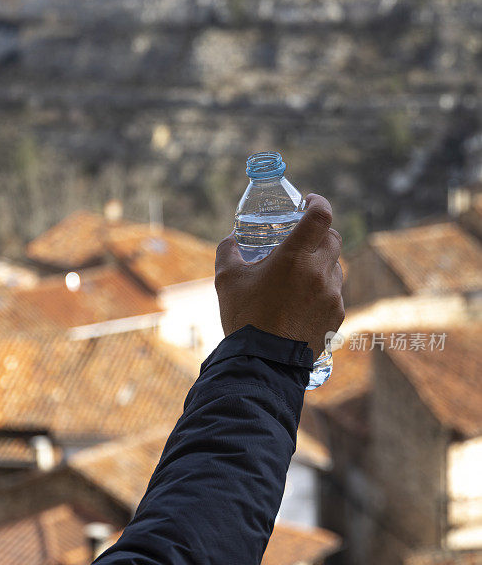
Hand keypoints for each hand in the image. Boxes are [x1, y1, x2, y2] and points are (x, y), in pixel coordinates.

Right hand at [215, 194, 344, 360]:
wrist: (263, 363)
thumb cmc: (244, 318)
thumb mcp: (226, 280)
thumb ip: (229, 251)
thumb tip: (231, 239)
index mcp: (294, 257)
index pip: (321, 215)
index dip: (317, 202)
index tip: (308, 202)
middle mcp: (319, 272)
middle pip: (332, 238)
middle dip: (319, 233)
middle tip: (302, 238)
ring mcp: (332, 295)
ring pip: (335, 267)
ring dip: (321, 264)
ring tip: (298, 277)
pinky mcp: (336, 316)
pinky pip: (334, 294)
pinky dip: (322, 291)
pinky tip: (302, 302)